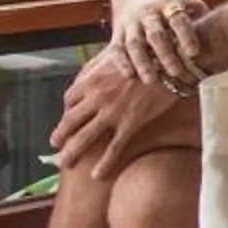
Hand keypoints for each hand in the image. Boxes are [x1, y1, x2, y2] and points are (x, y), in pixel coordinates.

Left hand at [53, 47, 191, 177]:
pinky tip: (97, 175)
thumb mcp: (120, 52)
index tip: (67, 116)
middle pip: (70, 121)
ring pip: (84, 137)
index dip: (66, 109)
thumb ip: (105, 61)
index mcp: (94, 79)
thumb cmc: (148, 54)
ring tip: (67, 164)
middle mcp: (97, 97)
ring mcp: (112, 112)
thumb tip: (100, 64)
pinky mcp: (130, 123)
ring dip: (72, 153)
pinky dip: (104, 164)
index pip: (70, 97)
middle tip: (55, 145)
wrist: (171, 61)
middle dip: (60, 135)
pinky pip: (113, 148)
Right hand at [109, 0, 208, 95]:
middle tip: (176, 73)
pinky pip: (117, 48)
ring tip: (151, 80)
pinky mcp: (117, 32)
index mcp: (169, 4)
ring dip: (142, 62)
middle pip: (156, 34)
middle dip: (165, 54)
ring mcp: (131, 23)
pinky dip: (122, 62)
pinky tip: (130, 76)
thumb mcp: (187, 1)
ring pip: (134, 43)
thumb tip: (226, 36)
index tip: (194, 53)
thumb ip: (202, 17)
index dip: (186, 35)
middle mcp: (148, 13)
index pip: (178, 19)